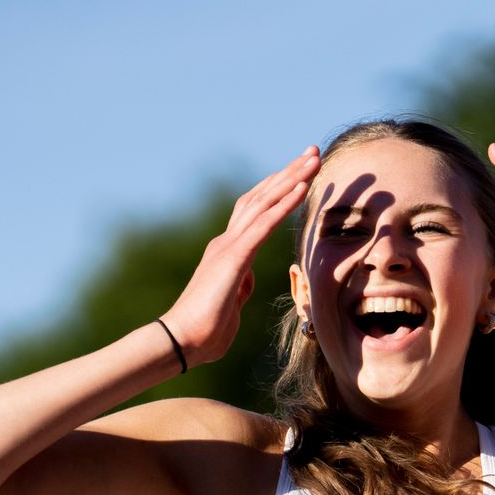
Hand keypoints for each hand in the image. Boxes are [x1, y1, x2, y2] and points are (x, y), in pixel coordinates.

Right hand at [161, 145, 317, 367]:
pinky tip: (303, 187)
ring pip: (264, 202)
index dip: (278, 191)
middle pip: (261, 197)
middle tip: (311, 152)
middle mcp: (227, 241)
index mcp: (228, 252)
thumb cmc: (205, 331)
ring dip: (291, 178)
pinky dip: (284, 203)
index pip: (256, 212)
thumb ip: (239, 289)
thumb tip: (246, 281)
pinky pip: (264, 224)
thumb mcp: (230, 305)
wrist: (182, 341)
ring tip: (313, 158)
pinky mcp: (233, 257)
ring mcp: (228, 246)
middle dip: (288, 173)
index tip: (300, 174)